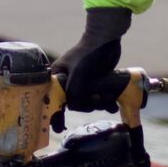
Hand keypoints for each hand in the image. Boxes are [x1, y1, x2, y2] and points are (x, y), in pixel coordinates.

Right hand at [49, 7, 130, 132]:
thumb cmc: (88, 53)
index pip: (53, 99)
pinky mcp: (96, 83)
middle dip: (87, 105)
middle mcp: (68, 81)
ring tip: (107, 97)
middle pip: (74, 103)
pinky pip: (99, 98)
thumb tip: (74, 108)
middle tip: (96, 99)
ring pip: (88, 102)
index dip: (56, 114)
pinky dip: (106, 102)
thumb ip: (74, 91)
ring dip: (99, 103)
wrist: (106, 39)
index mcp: (58, 77)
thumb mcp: (79, 73)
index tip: (58, 127)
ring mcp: (83, 82)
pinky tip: (114, 102)